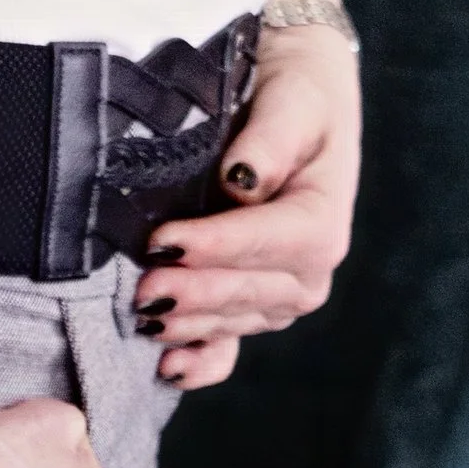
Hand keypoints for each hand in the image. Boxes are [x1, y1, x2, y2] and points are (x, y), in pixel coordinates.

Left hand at [134, 26, 360, 388]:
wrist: (305, 101)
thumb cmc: (299, 97)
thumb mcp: (294, 102)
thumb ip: (270, 141)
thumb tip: (242, 179)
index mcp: (323, 219)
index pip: (267, 241)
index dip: (215, 245)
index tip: (166, 241)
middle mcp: (311, 269)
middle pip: (249, 289)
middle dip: (196, 292)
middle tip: (145, 289)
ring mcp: (285, 293)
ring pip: (235, 318)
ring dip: (191, 322)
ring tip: (145, 319)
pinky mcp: (257, 302)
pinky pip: (234, 341)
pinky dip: (204, 360)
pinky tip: (170, 371)